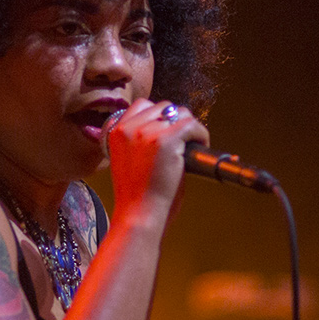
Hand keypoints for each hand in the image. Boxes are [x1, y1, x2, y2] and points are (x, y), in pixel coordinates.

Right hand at [104, 98, 206, 224]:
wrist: (139, 214)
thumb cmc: (137, 195)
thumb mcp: (128, 161)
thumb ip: (138, 141)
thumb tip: (165, 128)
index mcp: (116, 131)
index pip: (142, 105)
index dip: (159, 116)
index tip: (169, 131)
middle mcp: (130, 127)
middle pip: (164, 106)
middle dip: (176, 121)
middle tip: (184, 141)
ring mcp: (148, 132)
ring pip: (180, 113)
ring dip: (190, 127)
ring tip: (193, 144)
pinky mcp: (167, 140)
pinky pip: (192, 125)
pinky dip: (201, 134)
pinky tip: (201, 145)